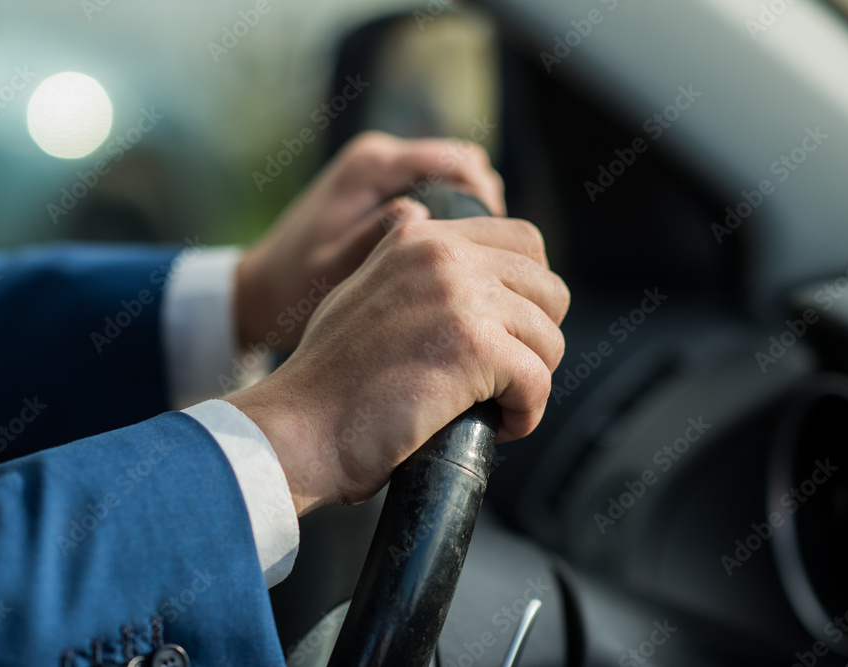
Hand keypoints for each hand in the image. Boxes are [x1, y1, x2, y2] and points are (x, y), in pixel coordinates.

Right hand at [227, 214, 568, 515]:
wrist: (298, 428)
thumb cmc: (329, 381)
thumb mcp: (364, 291)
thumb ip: (414, 270)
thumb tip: (470, 270)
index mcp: (420, 237)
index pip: (524, 240)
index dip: (530, 294)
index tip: (508, 335)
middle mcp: (443, 255)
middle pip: (549, 288)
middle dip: (536, 340)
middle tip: (502, 378)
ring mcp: (459, 298)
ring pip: (549, 338)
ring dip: (530, 381)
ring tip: (492, 405)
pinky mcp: (473, 349)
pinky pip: (538, 382)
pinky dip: (525, 414)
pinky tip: (496, 427)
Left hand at [234, 131, 504, 348]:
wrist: (258, 291)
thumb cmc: (293, 289)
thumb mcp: (334, 272)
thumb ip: (377, 241)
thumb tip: (420, 217)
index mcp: (371, 167)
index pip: (459, 164)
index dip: (491, 205)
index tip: (499, 256)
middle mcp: (378, 157)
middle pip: (465, 167)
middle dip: (487, 213)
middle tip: (494, 266)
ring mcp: (379, 170)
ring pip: (454, 180)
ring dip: (471, 218)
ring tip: (475, 270)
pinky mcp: (378, 189)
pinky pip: (434, 194)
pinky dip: (451, 222)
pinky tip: (450, 267)